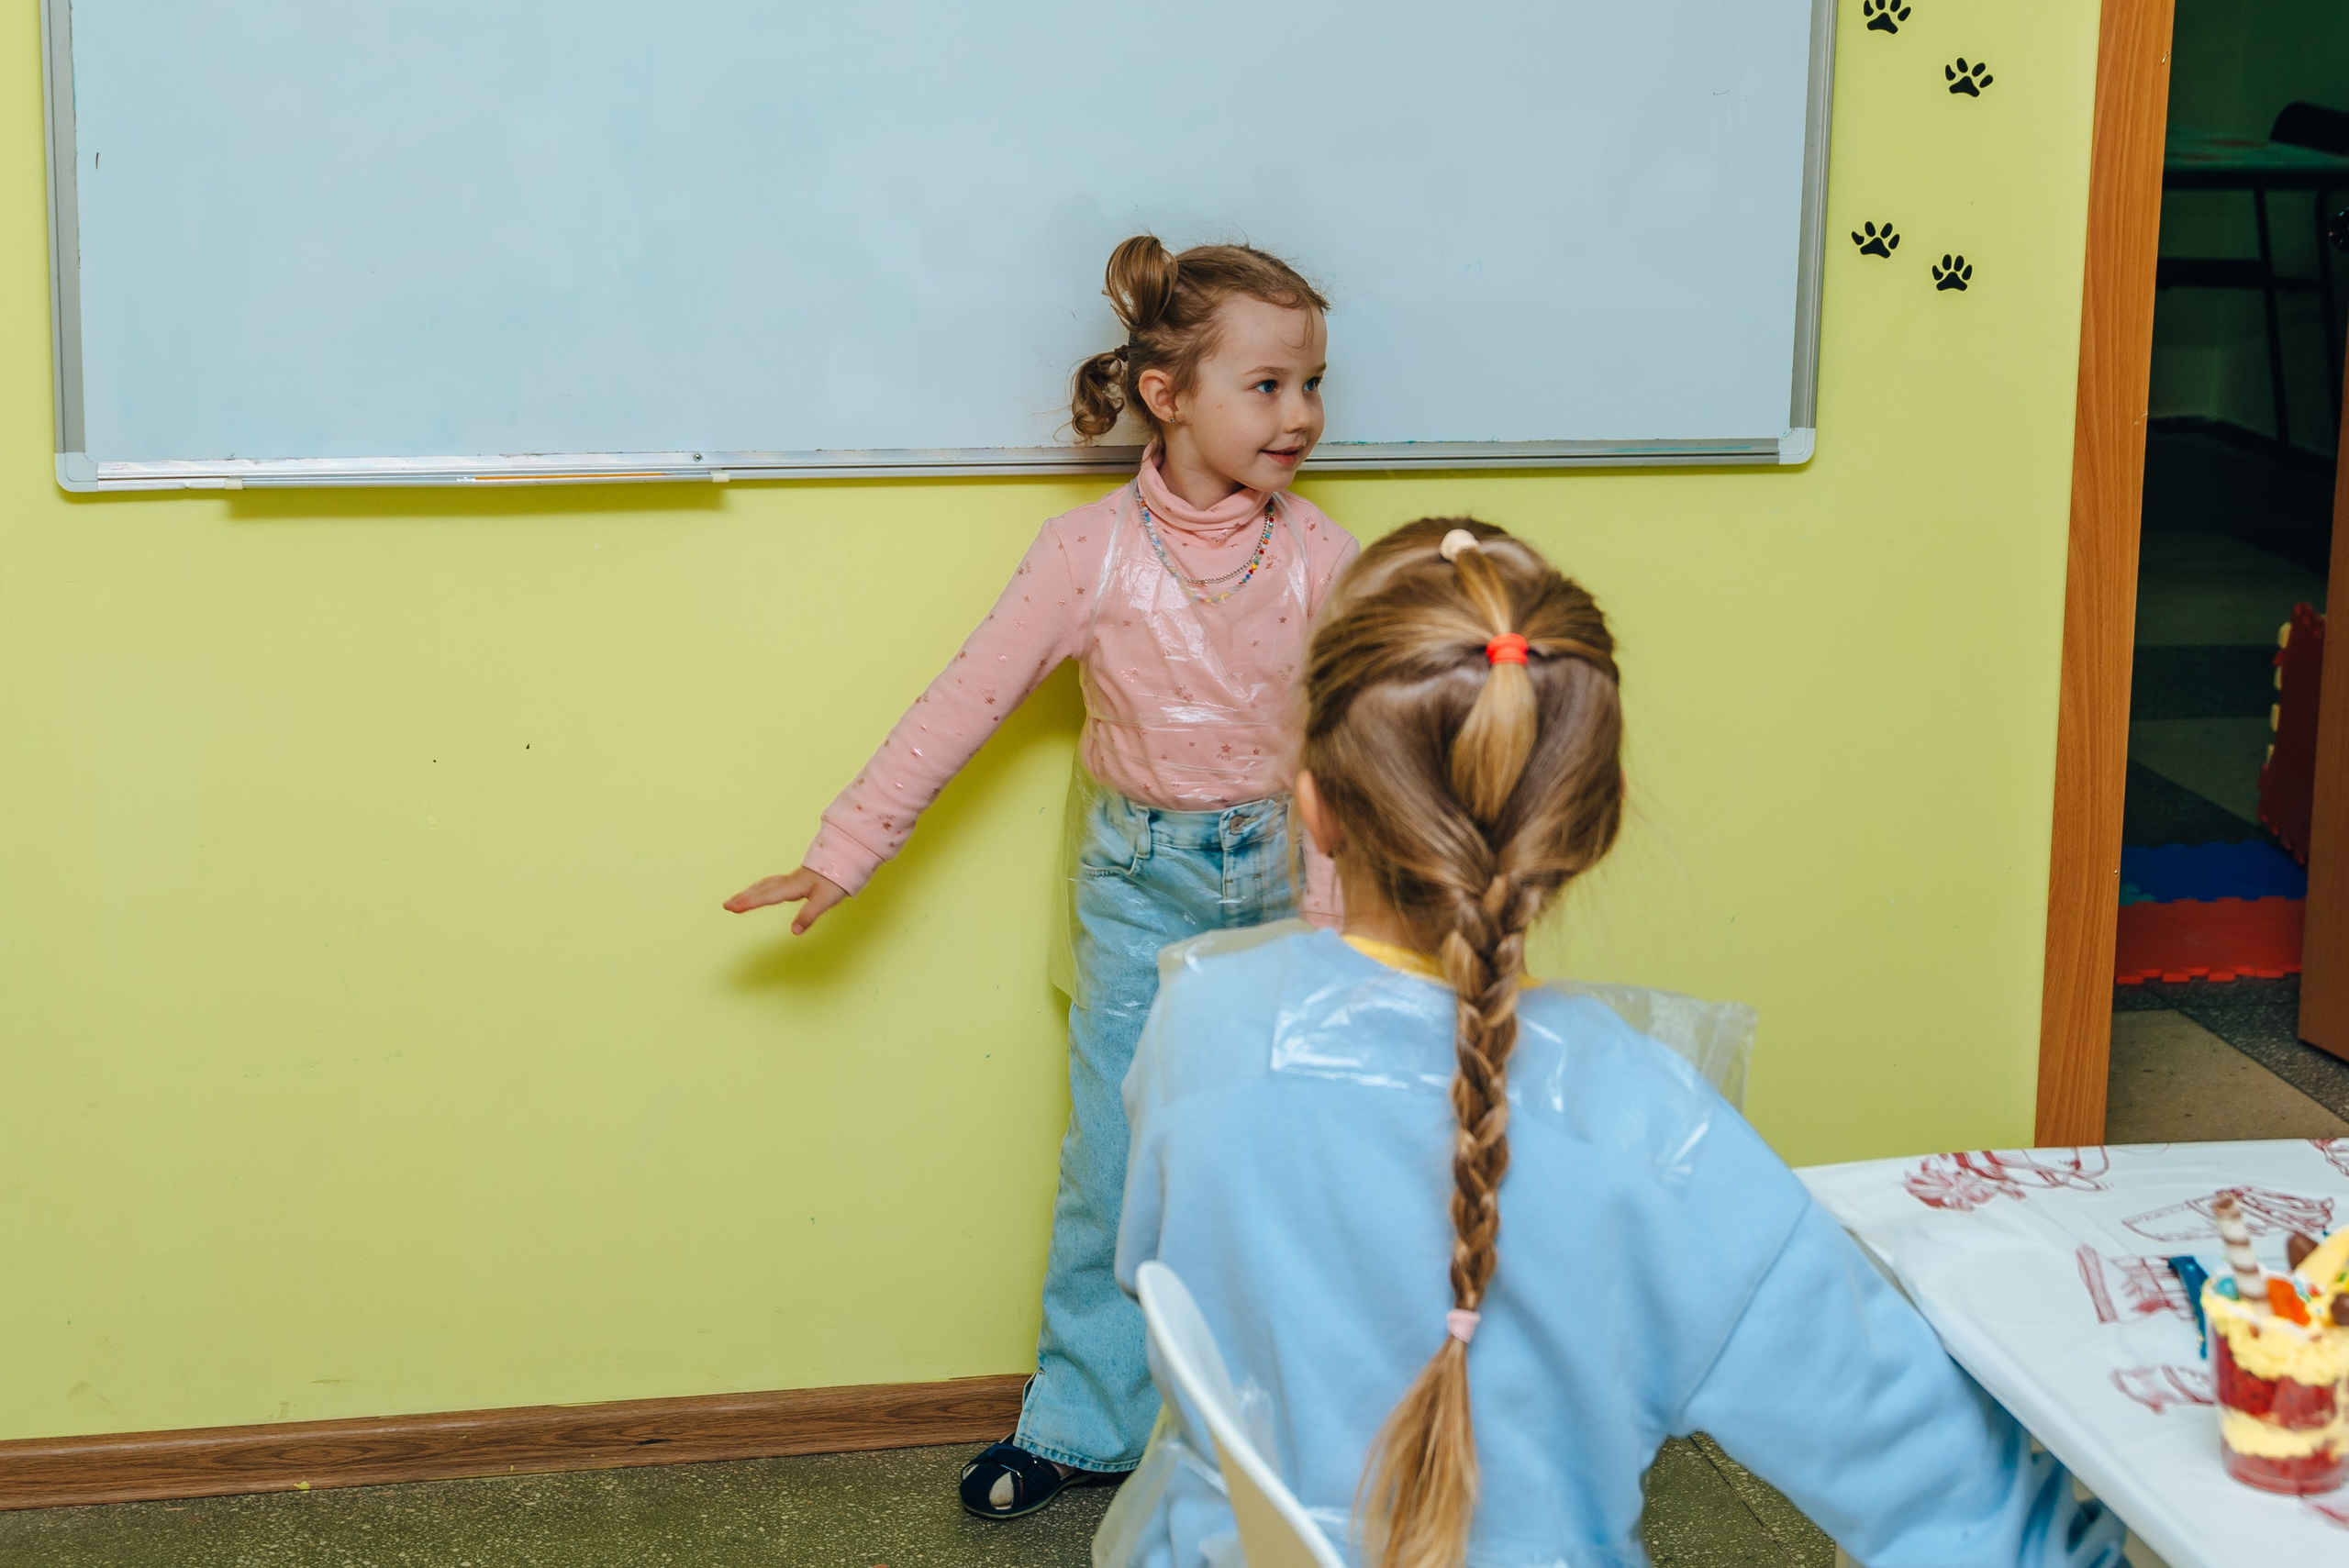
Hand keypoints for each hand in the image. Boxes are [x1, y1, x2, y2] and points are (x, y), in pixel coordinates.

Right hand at [724, 867, 847, 934]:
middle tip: (726, 905)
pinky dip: (762, 888)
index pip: (766, 896)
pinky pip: (773, 883)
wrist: (848, 858)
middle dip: (743, 898)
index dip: (748, 902)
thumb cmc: (837, 879)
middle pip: (762, 890)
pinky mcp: (797, 879)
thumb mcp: (825, 900)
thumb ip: (809, 915)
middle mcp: (790, 882)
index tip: (731, 907)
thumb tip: (793, 931)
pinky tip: (763, 891)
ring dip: (751, 892)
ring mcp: (792, 879)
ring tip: (737, 899)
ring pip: (766, 885)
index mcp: (793, 887)